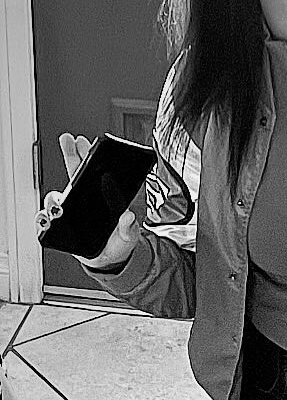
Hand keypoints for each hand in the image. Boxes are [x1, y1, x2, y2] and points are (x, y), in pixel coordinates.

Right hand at [50, 132, 140, 268]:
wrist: (109, 261)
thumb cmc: (119, 242)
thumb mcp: (129, 235)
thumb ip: (129, 227)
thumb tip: (128, 216)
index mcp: (101, 198)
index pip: (94, 173)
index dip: (88, 156)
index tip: (86, 142)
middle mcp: (84, 200)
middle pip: (75, 174)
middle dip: (72, 155)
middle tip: (69, 139)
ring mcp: (71, 212)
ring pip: (58, 197)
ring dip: (56, 198)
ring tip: (59, 203)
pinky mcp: (61, 226)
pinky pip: (47, 219)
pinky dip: (44, 218)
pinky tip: (48, 218)